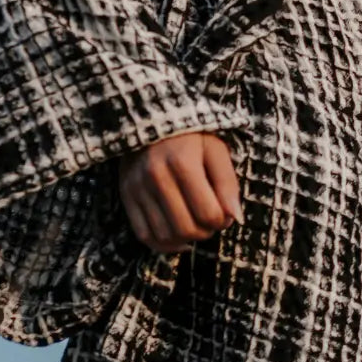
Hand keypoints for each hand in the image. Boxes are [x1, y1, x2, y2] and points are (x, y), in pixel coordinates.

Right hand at [119, 131, 244, 254]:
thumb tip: (235, 217)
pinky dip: (163, 244)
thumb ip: (227, 182)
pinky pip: (143, 235)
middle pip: (187, 228)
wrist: (149, 117)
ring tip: (195, 224)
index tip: (225, 212)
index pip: (208, 213)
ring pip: (165, 235)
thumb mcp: (215, 149)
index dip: (223, 220)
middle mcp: (156, 177)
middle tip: (211, 220)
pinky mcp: (126, 195)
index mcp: (182, 162)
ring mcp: (138, 187)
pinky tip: (178, 237)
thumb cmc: (190, 134)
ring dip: (186, 239)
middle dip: (206, 232)